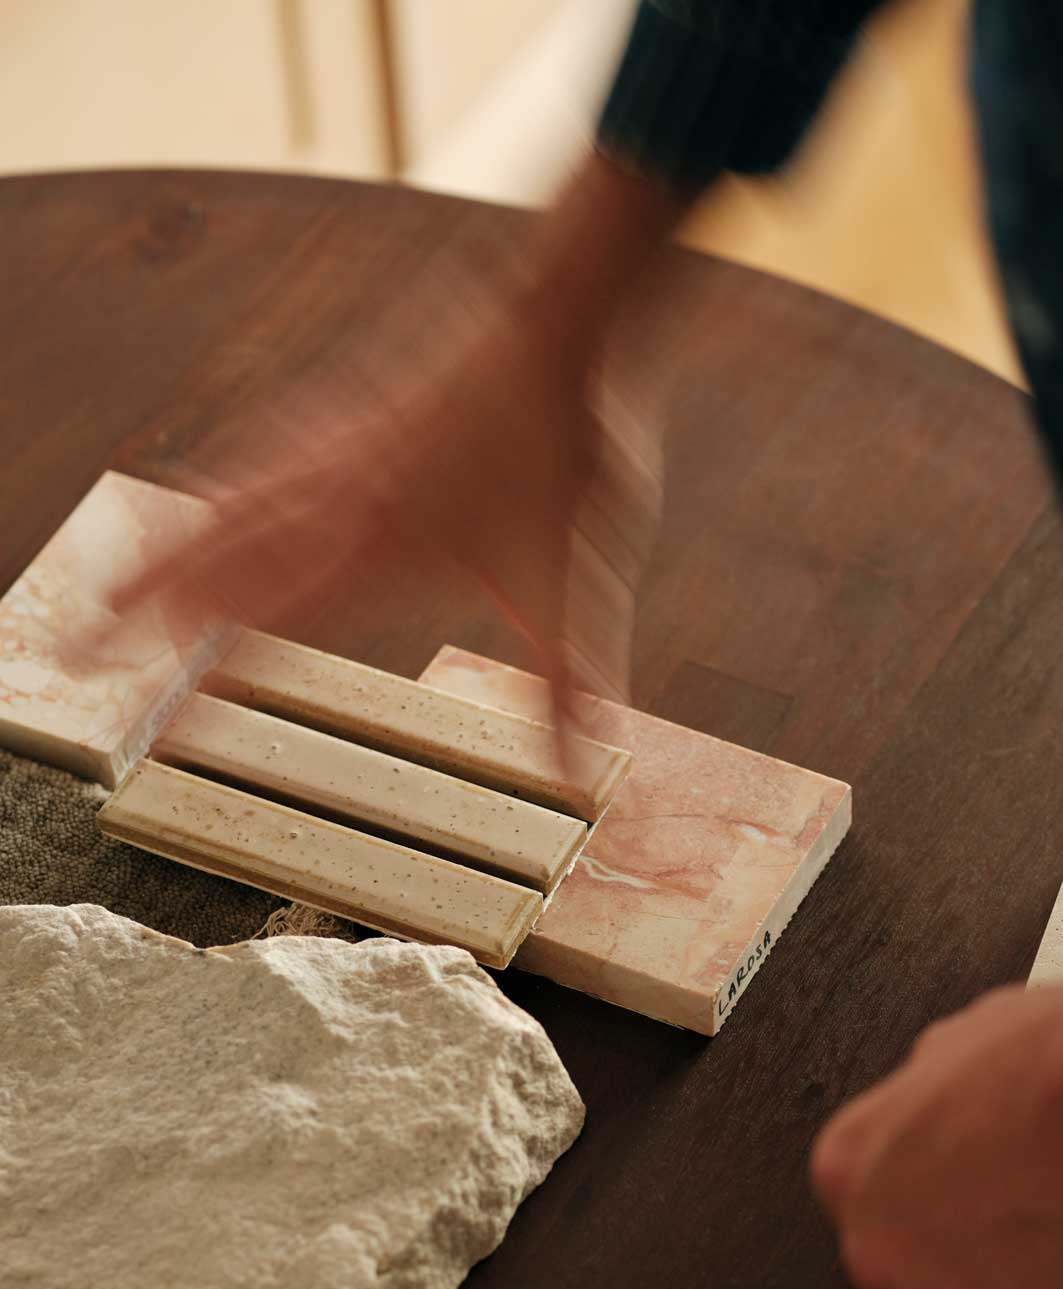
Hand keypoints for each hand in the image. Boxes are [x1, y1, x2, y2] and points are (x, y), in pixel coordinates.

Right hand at [113, 266, 660, 733]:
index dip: (209, 672)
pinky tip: (210, 491)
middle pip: (215, 564)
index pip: (270, 624)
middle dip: (142, 612)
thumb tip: (578, 784)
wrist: (558, 321)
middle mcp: (337, 500)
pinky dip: (221, 486)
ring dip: (161, 552)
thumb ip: (566, 690)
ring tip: (110, 586)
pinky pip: (264, 456)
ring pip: (223, 508)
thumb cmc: (568, 451)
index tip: (158, 718)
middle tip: (77, 648)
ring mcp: (336, 450)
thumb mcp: (572, 587)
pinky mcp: (350, 410)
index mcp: (377, 549)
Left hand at [809, 974, 1062, 1288]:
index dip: (937, 1184)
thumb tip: (949, 1096)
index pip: (875, 1193)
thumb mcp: (975, 1035)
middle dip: (970, 1240)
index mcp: (853, 1165)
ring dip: (1023, 1278)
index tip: (983, 1177)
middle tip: (1039, 1205)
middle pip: (916, 1258)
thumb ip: (939, 1088)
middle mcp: (880, 1247)